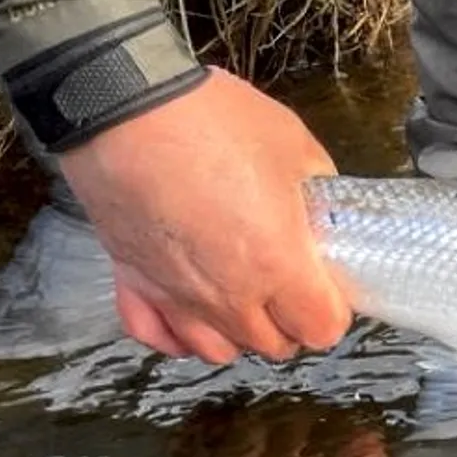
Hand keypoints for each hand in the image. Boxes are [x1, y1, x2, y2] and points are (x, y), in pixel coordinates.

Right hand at [56, 66, 352, 363]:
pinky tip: (191, 311)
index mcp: (277, 266)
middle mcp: (227, 295)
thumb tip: (325, 214)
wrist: (125, 106)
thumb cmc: (213, 122)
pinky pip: (157, 335)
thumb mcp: (296, 147)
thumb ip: (319, 194)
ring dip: (240, 332)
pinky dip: (177, 334)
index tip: (328, 286)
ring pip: (218, 350)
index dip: (332, 309)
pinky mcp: (132, 281)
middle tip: (293, 285)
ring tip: (246, 297)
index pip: (321, 329)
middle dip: (292, 322)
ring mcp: (175, 294)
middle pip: (273, 345)